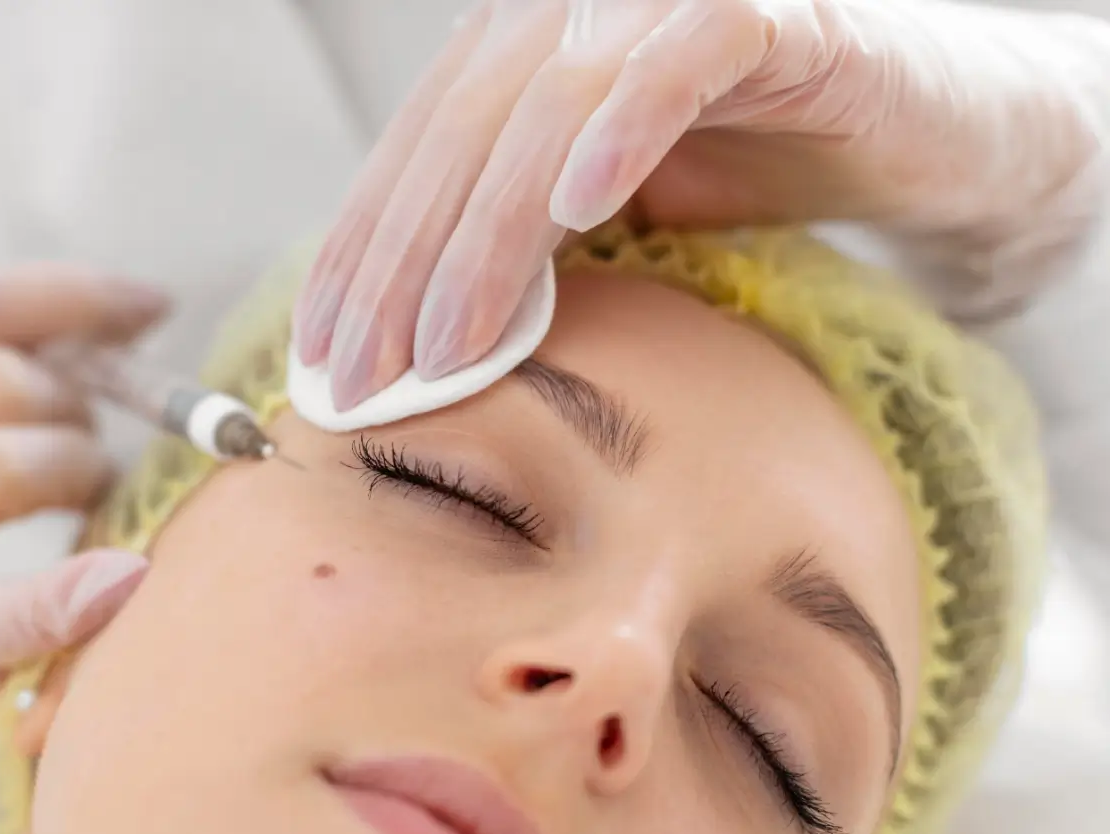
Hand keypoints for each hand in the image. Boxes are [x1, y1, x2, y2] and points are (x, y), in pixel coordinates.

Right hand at [0, 267, 162, 758]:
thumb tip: (103, 328)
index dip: (79, 300)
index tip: (152, 307)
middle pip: (3, 382)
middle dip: (73, 408)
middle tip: (84, 445)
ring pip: (13, 463)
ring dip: (79, 473)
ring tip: (85, 493)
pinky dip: (67, 596)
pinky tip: (125, 583)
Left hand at [294, 0, 1109, 407]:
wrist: (924, 128)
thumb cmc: (755, 168)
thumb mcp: (608, 218)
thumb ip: (517, 247)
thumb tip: (412, 341)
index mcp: (521, 50)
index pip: (417, 154)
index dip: (364, 257)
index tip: (326, 360)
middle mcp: (573, 10)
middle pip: (459, 136)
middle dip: (403, 268)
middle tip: (367, 379)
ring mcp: (660, 0)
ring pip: (546, 107)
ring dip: (488, 233)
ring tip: (450, 345)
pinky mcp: (763, 11)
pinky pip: (676, 60)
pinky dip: (622, 128)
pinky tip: (580, 210)